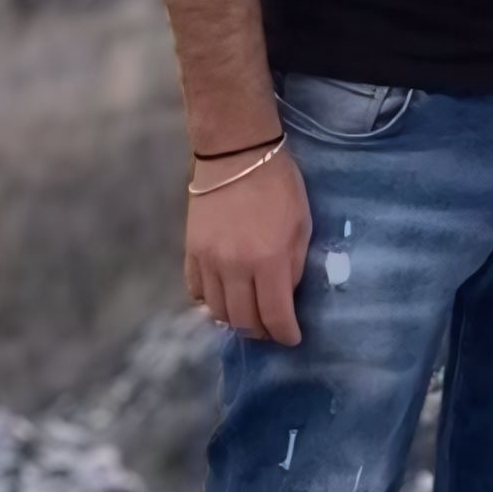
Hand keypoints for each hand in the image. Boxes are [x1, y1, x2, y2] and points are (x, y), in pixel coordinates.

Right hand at [185, 149, 312, 345]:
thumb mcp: (301, 225)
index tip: (292, 338)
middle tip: (272, 328)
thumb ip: (294, 266)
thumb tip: (286, 296)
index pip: (275, 316)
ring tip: (249, 317)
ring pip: (218, 311)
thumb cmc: (278, 185)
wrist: (235, 154)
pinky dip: (210, 302)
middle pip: (244, 320)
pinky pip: (196, 291)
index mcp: (268, 260)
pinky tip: (223, 298)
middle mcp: (235, 267)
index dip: (286, 334)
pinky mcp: (191, 251)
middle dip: (262, 331)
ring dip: (235, 320)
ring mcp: (209, 260)